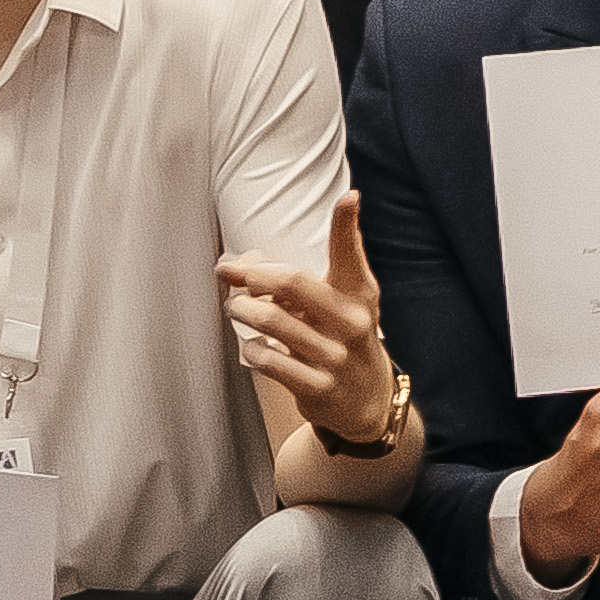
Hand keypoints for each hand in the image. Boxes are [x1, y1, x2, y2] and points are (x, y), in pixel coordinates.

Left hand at [219, 189, 403, 449]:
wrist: (367, 401)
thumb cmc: (339, 336)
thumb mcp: (333, 303)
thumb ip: (290, 279)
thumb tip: (232, 266)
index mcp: (358, 294)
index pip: (349, 254)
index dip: (347, 224)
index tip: (349, 198)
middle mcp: (351, 322)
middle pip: (292, 281)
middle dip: (253, 275)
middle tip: (237, 279)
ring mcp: (335, 357)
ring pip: (271, 320)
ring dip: (242, 310)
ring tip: (238, 309)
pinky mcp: (318, 388)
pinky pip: (267, 359)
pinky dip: (251, 349)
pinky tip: (254, 346)